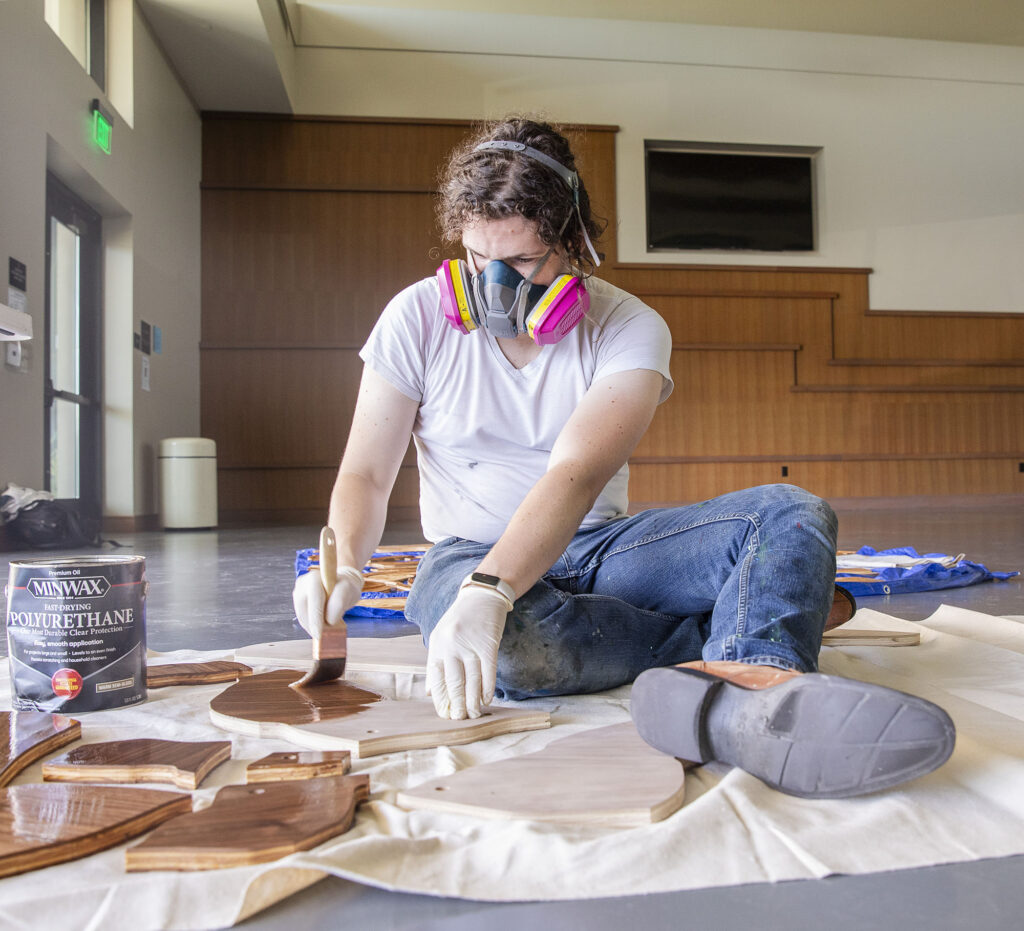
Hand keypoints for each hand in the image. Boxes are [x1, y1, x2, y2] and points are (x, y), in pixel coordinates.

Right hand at [292, 565, 363, 638]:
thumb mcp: (348, 591)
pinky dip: (309, 625)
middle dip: (312, 624)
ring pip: (301, 614)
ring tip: (320, 635)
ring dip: (310, 626)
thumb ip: (339, 602)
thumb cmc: (345, 587)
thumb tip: (328, 620)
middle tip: (320, 637)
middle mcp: (303, 582)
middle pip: (304, 607)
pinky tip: (317, 629)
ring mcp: (298, 592)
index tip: (319, 633)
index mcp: (315, 577)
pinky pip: (302, 616)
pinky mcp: (298, 601)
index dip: (316, 616)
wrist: (341, 585)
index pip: (314, 598)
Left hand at [427, 585, 510, 719]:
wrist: (482, 595)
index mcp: (436, 645)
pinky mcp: (488, 644)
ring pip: (471, 681)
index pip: (436, 680)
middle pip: (453, 683)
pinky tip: (487, 700)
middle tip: (460, 720)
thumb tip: (430, 693)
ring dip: (473, 701)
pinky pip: (488, 672)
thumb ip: (436, 664)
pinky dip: (487, 689)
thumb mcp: (441, 636)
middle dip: (456, 705)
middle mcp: (451, 645)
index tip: (445, 715)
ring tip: (474, 715)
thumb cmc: (461, 619)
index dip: (441, 700)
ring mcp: (470, 645)